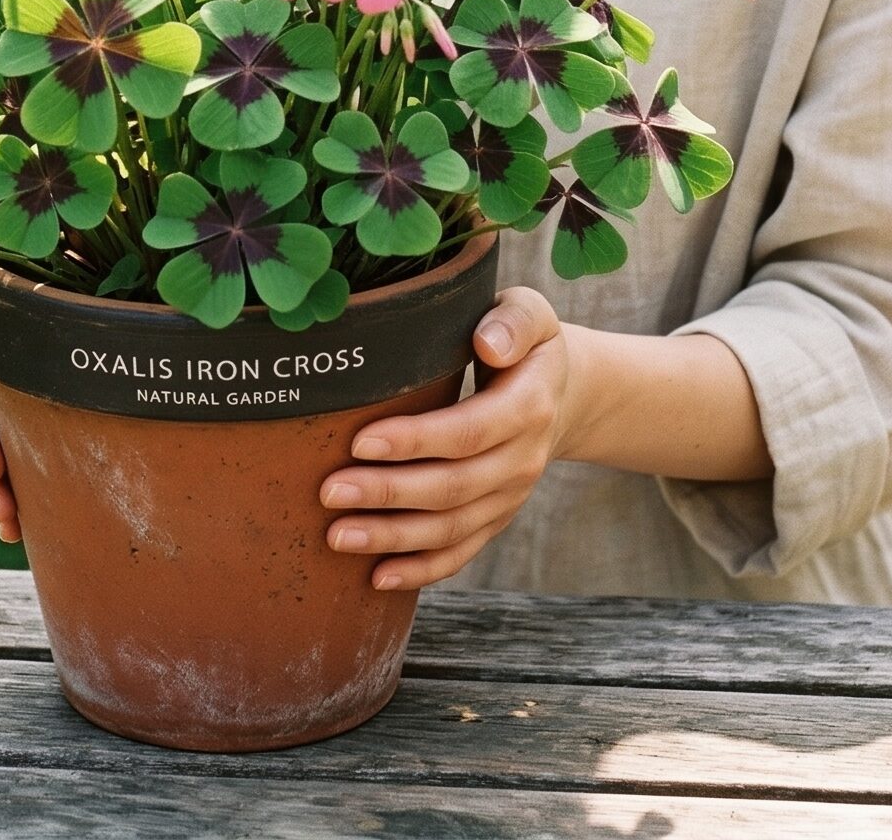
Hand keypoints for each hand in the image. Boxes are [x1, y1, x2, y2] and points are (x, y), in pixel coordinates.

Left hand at [319, 286, 568, 590]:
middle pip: (452, 487)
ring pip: (450, 528)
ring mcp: (509, 496)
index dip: (415, 440)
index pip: (468, 431)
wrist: (562, 392)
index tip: (361, 441)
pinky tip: (377, 577)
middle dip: (387, 493)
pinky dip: (420, 570)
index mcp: (528, 405)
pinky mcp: (496, 518)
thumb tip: (489, 343)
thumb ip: (513, 322)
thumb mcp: (531, 313)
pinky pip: (461, 552)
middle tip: (329, 491)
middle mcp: (522, 459)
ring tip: (336, 535)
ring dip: (392, 536)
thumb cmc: (525, 342)